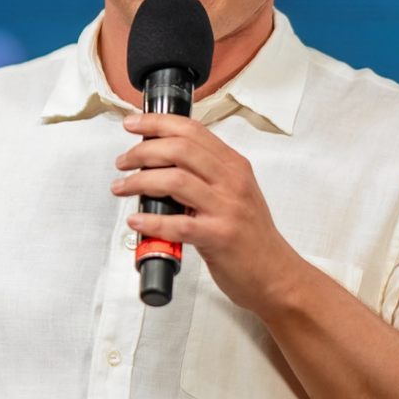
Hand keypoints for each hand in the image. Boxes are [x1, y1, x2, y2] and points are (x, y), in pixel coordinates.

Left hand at [111, 112, 306, 316]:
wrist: (276, 274)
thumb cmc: (250, 236)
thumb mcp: (235, 193)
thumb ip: (206, 174)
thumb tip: (161, 161)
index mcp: (234, 166)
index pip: (192, 131)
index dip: (157, 123)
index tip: (133, 125)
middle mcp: (232, 182)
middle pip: (180, 149)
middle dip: (142, 151)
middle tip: (123, 161)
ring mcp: (226, 209)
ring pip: (174, 180)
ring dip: (139, 181)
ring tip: (122, 187)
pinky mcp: (218, 237)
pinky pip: (177, 223)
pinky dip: (151, 220)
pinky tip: (136, 220)